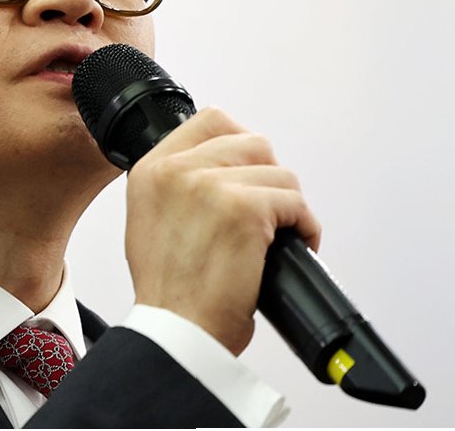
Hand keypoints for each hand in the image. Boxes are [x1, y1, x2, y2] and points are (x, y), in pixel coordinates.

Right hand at [124, 106, 320, 355]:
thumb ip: (178, 186)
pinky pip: (295, 203)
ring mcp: (209, 186)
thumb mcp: (150, 221)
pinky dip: (304, 227)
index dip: (240, 145)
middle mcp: (175, 170)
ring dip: (287, 206)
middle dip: (268, 178)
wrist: (176, 333)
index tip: (249, 172)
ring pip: (279, 173)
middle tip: (266, 212)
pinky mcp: (243, 209)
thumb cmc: (170, 292)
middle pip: (252, 143)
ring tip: (277, 237)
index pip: (210, 121)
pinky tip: (290, 247)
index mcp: (151, 170)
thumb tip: (225, 169)